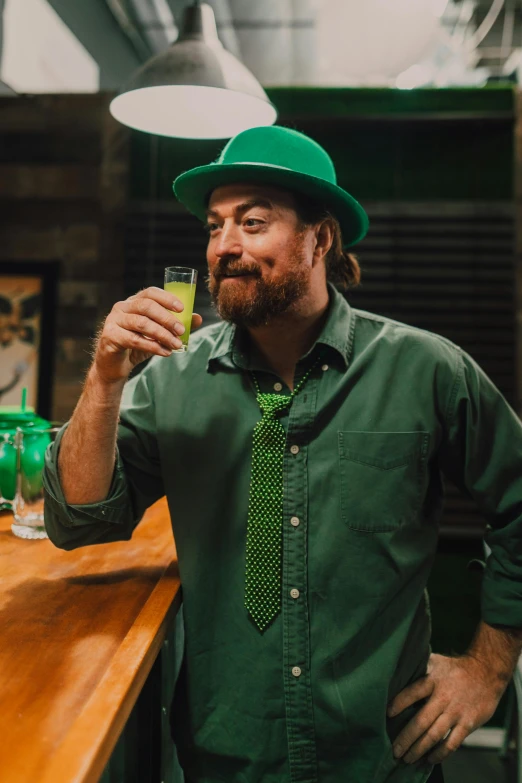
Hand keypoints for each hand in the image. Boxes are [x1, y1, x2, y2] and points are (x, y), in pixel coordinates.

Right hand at [93, 286, 202, 382]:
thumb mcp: (158, 334)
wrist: (114, 365)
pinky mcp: (110, 336)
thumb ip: (175, 325)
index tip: (182, 309)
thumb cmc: (137, 345)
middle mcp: (122, 307)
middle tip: (181, 330)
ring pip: (141, 323)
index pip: (150, 293)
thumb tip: (198, 318)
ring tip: (176, 344)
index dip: (167, 298)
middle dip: (167, 318)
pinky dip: (152, 346)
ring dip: (162, 334)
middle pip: (146, 307)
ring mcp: (114, 321)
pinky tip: (165, 352)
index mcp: (133, 302)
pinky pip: (134, 340)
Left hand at [387, 652, 504, 764]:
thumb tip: (396, 671)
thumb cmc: (455, 668)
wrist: (486, 673)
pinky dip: (440, 754)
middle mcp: (443, 697)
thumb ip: (418, 667)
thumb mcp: (435, 661)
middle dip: (405, 738)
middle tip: (394, 750)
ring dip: (419, 749)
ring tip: (407, 758)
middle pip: (421, 721)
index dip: (399, 703)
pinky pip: (452, 743)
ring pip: (434, 735)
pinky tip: (430, 759)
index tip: (387, 714)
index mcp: (432, 680)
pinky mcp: (467, 724)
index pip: (412, 692)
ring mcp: (456, 712)